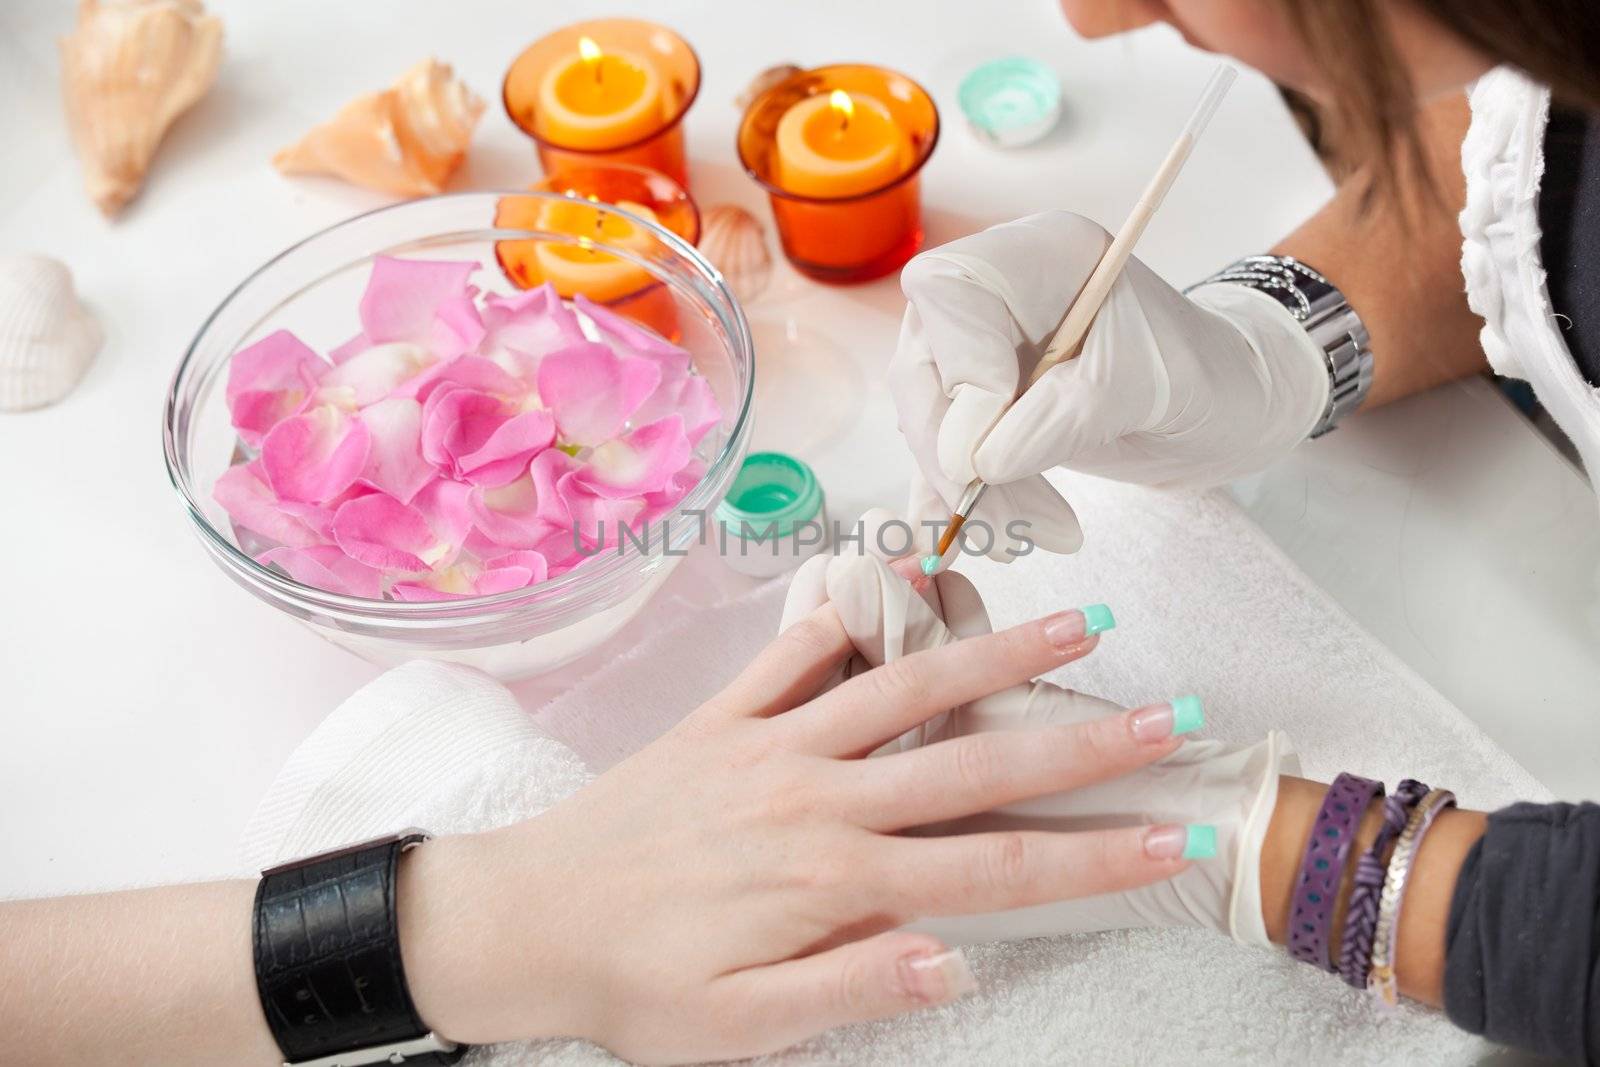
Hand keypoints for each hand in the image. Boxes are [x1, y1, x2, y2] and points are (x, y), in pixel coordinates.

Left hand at [399, 598, 1203, 1062]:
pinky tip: (903, 581)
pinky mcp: (725, 716)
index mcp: (832, 879)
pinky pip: (796, 653)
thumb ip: (852, 987)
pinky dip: (851, 615)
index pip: (993, 870)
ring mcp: (771, 744)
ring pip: (905, 689)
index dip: (1093, 857)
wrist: (520, 919)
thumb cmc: (633, 987)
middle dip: (1082, 744)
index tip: (1174, 837)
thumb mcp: (740, 1030)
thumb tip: (958, 958)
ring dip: (995, 654)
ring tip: (1076, 627)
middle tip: (1171, 718)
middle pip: (974, 764)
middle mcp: (816, 797)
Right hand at [891, 211, 1329, 559]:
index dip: (957, 369)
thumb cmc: (1206, 375)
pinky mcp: (979, 401)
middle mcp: (995, 292)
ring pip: (928, 420)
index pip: (949, 291)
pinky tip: (992, 539)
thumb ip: (1064, 415)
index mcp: (1040, 255)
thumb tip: (979, 462)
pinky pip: (942, 451)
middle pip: (923, 365)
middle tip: (999, 522)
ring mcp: (980, 347)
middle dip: (950, 454)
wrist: (1227, 405)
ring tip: (1027, 540)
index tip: (988, 450)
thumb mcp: (1149, 389)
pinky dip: (958, 502)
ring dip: (963, 492)